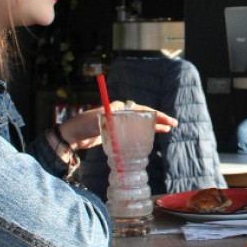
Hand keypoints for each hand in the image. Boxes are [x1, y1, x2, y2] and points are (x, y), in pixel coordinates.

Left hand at [58, 101, 177, 150]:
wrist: (72, 135)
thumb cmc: (84, 125)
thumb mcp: (99, 118)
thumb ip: (113, 117)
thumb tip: (126, 112)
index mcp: (120, 108)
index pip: (142, 110)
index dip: (156, 115)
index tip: (167, 120)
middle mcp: (121, 114)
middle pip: (144, 116)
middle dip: (159, 119)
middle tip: (173, 124)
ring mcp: (119, 123)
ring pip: (141, 124)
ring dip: (154, 126)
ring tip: (167, 130)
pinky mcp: (116, 132)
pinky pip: (134, 132)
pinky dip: (143, 134)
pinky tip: (151, 137)